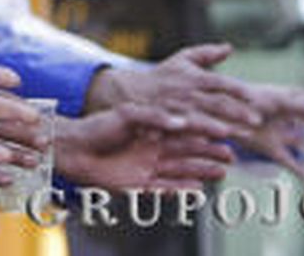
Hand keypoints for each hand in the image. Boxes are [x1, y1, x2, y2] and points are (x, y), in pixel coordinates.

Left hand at [57, 103, 235, 190]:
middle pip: (188, 151)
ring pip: (181, 169)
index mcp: (151, 128)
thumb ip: (154, 117)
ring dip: (202, 170)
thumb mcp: (126, 115)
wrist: (72, 149)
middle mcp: (153, 147)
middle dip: (210, 152)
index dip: (204, 130)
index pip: (183, 129)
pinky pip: (166, 188)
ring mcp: (147, 166)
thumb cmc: (97, 127)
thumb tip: (183, 121)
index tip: (225, 130)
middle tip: (232, 154)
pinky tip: (200, 188)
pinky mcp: (139, 184)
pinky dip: (182, 188)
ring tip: (223, 171)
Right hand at [86, 44, 264, 130]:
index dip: (238, 89)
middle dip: (238, 111)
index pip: (221, 82)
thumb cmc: (161, 76)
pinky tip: (208, 142)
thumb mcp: (182, 59)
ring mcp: (177, 108)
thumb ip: (207, 53)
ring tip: (240, 134)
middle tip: (258, 120)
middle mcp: (187, 92)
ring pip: (202, 117)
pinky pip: (183, 130)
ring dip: (221, 126)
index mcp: (194, 76)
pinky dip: (195, 136)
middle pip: (216, 101)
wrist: (129, 90)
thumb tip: (229, 48)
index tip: (254, 97)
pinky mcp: (166, 121)